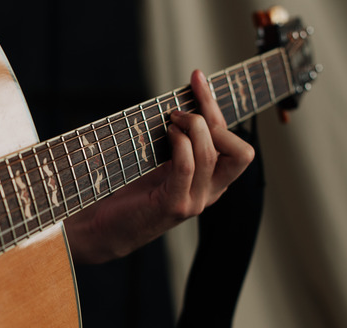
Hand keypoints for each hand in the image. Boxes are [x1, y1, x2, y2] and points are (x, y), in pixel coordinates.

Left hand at [65, 70, 254, 263]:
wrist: (105, 228)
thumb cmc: (131, 192)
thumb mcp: (163, 162)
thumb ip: (181, 141)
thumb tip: (185, 100)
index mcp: (213, 182)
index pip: (236, 144)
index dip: (217, 108)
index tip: (196, 80)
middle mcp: (210, 193)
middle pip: (241, 152)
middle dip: (212, 118)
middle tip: (179, 110)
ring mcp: (194, 201)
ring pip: (212, 153)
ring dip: (191, 127)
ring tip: (169, 121)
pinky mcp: (173, 205)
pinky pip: (188, 166)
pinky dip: (180, 144)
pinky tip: (166, 135)